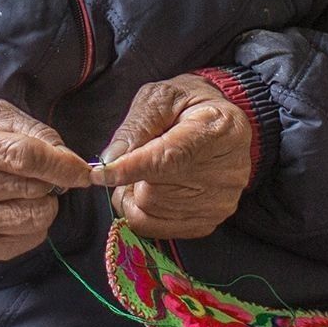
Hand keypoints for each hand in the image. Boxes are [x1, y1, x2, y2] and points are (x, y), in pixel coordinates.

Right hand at [0, 102, 91, 263]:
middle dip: (50, 182)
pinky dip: (32, 227)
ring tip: (28, 194)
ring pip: (32, 219)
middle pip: (30, 190)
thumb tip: (70, 160)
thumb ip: (34, 132)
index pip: (23, 157)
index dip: (61, 164)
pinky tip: (17, 211)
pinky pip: (25, 243)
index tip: (82, 170)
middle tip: (42, 176)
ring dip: (43, 205)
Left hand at [91, 77, 253, 240]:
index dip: (130, 170)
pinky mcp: (210, 221)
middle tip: (130, 161)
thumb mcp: (161, 97)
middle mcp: (227, 172)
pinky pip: (159, 229)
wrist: (219, 123)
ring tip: (144, 173)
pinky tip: (151, 191)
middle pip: (155, 191)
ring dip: (135, 195)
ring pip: (152, 211)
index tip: (100, 174)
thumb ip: (137, 124)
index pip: (169, 159)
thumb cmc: (188, 105)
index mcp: (218, 130)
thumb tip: (111, 160)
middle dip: (130, 179)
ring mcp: (220, 202)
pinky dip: (144, 212)